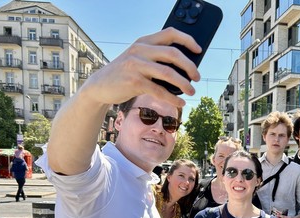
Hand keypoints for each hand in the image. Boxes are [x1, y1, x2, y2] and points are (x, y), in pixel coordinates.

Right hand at [82, 28, 200, 107]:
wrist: (100, 85)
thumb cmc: (125, 73)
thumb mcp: (138, 59)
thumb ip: (156, 58)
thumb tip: (186, 69)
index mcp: (144, 41)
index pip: (170, 33)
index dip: (187, 40)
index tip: (199, 50)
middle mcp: (140, 50)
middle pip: (173, 54)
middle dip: (190, 66)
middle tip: (197, 77)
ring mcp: (136, 65)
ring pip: (168, 73)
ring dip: (184, 84)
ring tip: (192, 91)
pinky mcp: (134, 82)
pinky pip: (159, 91)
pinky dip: (173, 98)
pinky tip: (180, 102)